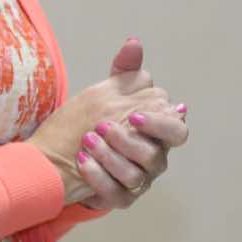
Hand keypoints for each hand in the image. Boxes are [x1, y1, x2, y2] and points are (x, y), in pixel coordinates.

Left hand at [26, 38, 187, 206]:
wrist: (65, 151)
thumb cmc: (98, 119)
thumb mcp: (110, 92)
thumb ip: (125, 71)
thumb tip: (133, 43)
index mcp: (159, 133)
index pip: (177, 131)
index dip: (160, 125)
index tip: (134, 115)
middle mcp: (155, 159)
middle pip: (155, 156)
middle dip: (129, 142)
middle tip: (102, 126)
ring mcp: (139, 181)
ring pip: (135, 176)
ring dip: (110, 157)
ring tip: (86, 141)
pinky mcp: (120, 198)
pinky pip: (114, 194)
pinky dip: (97, 177)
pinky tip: (82, 161)